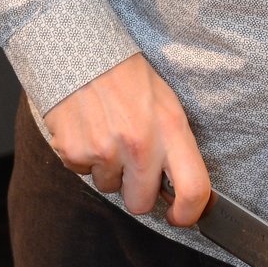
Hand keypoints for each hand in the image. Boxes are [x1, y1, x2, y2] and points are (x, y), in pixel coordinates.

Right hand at [42, 54, 210, 224]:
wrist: (81, 51)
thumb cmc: (128, 76)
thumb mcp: (166, 103)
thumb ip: (174, 145)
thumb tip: (177, 187)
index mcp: (171, 129)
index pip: (193, 189)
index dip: (188, 213)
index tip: (179, 215)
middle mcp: (140, 144)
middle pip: (141, 203)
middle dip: (136, 190)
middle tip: (130, 162)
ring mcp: (104, 150)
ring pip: (108, 188)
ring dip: (108, 169)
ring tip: (106, 132)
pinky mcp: (74, 151)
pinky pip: (82, 172)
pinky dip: (83, 156)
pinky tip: (87, 128)